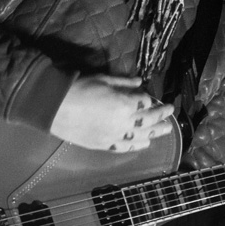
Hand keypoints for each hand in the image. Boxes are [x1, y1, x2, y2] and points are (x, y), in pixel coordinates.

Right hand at [50, 74, 174, 150]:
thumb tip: (140, 82)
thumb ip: (124, 83)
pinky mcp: (103, 145)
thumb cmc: (78, 88)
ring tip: (166, 130)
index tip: (153, 96)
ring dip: (155, 133)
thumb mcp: (103, 79)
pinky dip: (137, 144)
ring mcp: (113, 136)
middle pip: (148, 120)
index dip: (150, 99)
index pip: (144, 102)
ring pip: (141, 136)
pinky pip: (125, 146)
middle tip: (170, 112)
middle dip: (161, 116)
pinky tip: (145, 143)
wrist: (54, 107)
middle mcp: (122, 123)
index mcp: (123, 104)